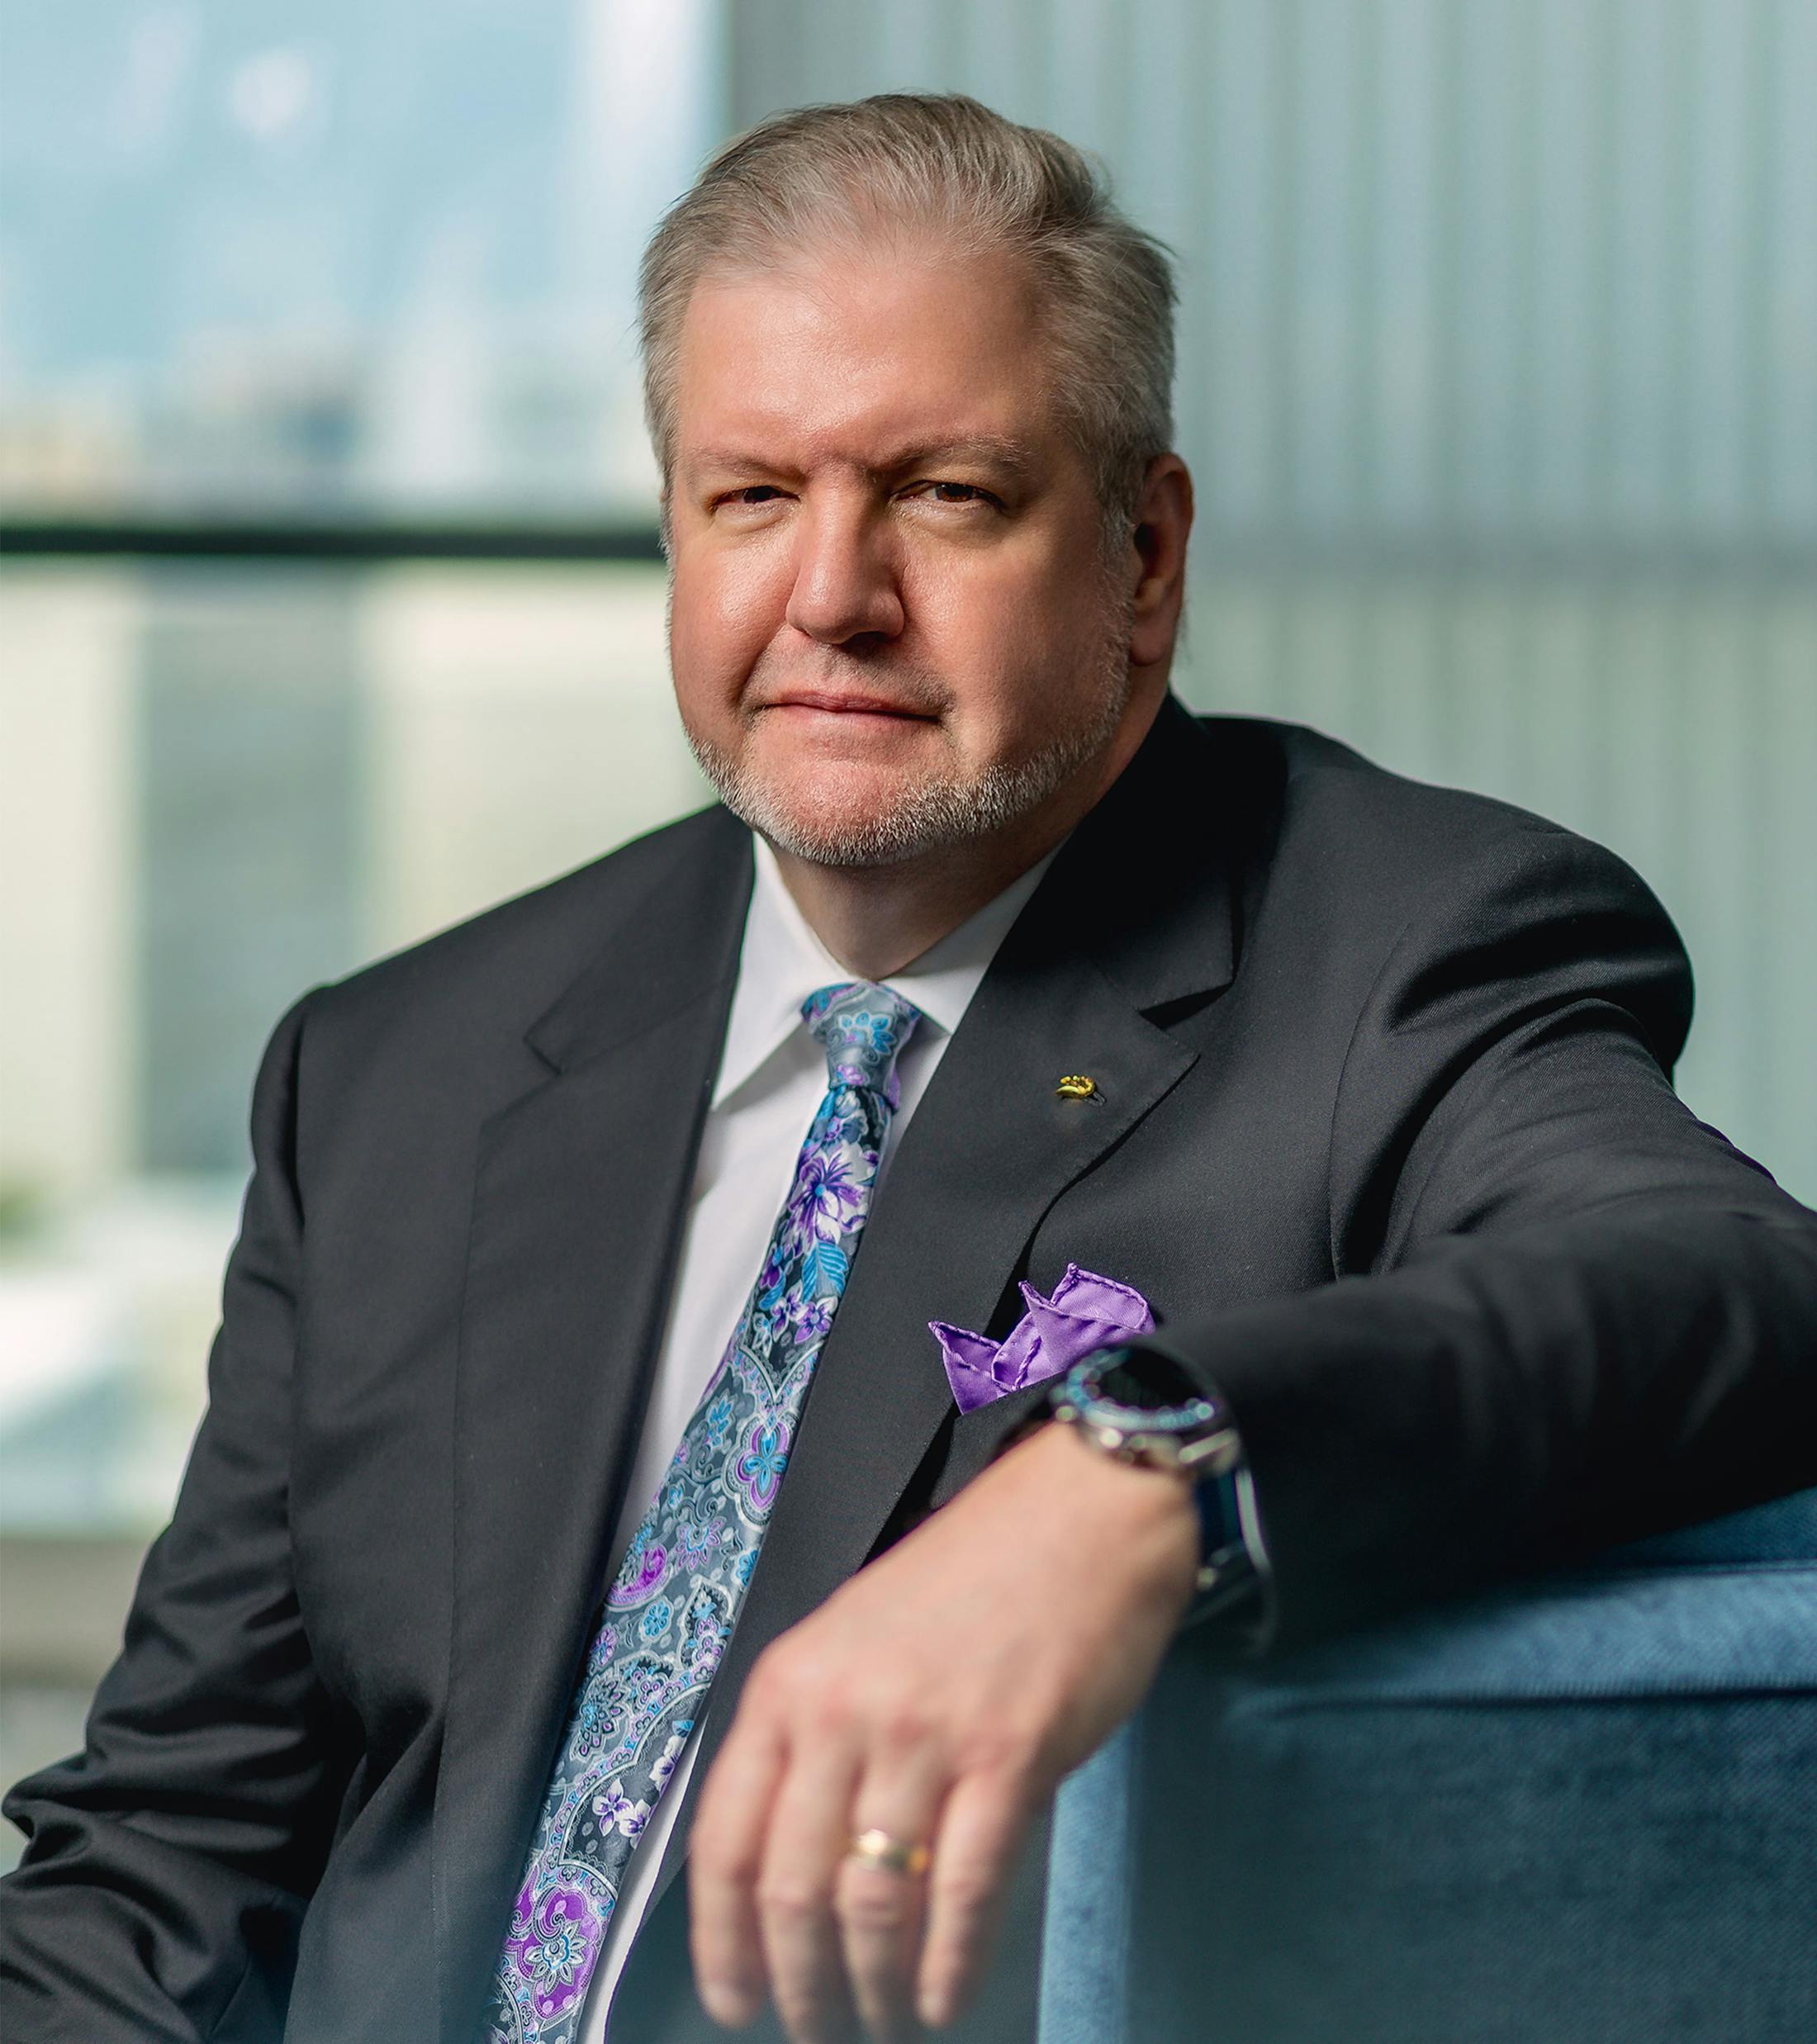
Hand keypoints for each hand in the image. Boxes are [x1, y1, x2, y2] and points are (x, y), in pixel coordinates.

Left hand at [688, 1418, 1199, 2039]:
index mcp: (793, 1680)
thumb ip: (820, 1732)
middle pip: (790, 1889)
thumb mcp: (859, 1636)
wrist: (1083, 1511)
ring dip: (872, 1989)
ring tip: (881, 2024)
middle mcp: (844, 1710)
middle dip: (798, 1985)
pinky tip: (944, 2000)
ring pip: (871, 1904)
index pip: (724, 1839)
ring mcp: (926, 1734)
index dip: (721, 1942)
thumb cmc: (977, 1571)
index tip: (734, 2000)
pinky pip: (963, 1891)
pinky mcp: (1010, 1756)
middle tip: (815, 2030)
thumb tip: (798, 1861)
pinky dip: (949, 1966)